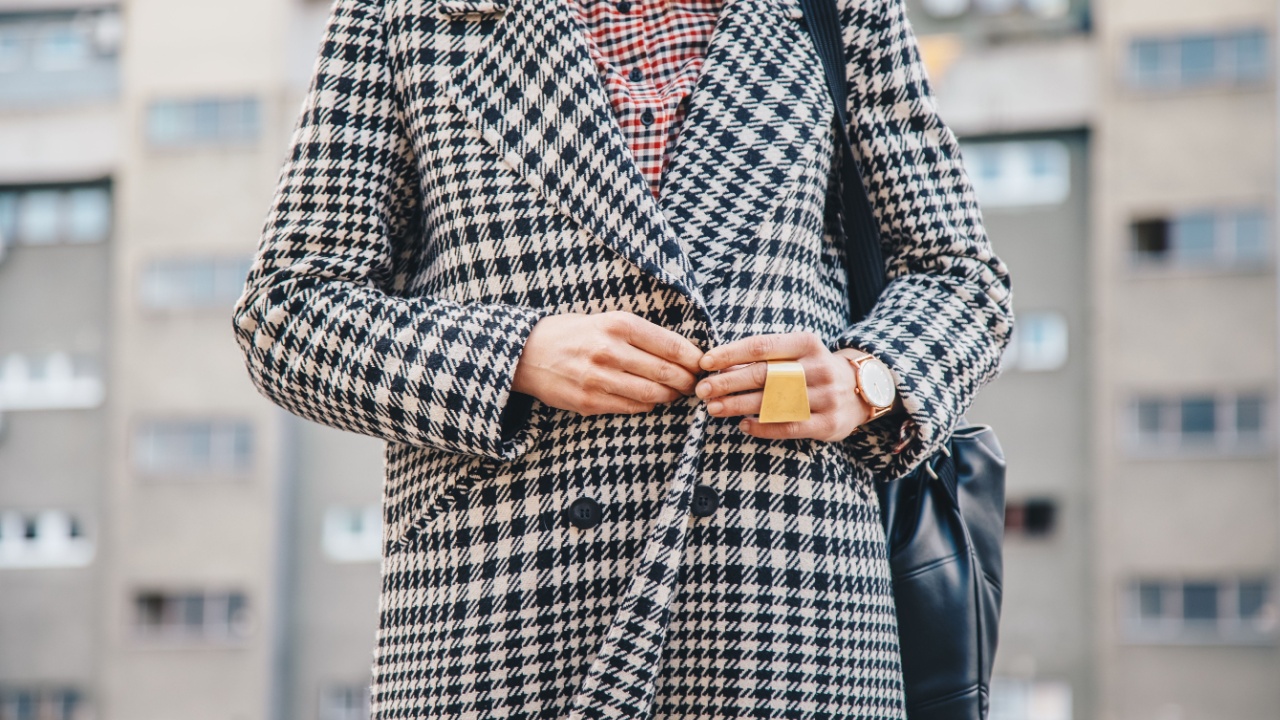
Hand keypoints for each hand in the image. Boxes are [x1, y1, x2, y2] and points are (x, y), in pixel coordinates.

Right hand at [512, 311, 704, 416]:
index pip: (673, 345)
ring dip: (670, 396)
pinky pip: (632, 408)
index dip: (695, 359)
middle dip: (688, 381)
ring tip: (675, 392)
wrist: (526, 353)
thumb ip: (641, 334)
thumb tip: (683, 352)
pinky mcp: (589, 402)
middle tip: (695, 384)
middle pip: (667, 373)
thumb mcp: (606, 320)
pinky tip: (649, 399)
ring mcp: (598, 379)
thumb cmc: (573, 334)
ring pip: (653, 395)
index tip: (703, 364)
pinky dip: (648, 405)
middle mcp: (609, 350)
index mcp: (618, 324)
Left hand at [696, 331, 871, 441]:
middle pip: (764, 375)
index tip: (704, 363)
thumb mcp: (796, 352)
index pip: (761, 347)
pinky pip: (788, 426)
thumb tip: (718, 365)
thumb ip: (764, 357)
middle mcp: (818, 367)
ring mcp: (825, 396)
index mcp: (806, 343)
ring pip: (773, 402)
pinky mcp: (828, 423)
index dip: (729, 354)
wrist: (861, 389)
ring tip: (713, 408)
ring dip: (738, 406)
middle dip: (728, 382)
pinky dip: (762, 427)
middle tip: (702, 389)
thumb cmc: (814, 368)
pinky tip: (743, 425)